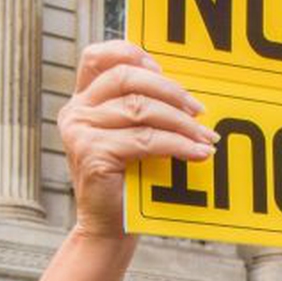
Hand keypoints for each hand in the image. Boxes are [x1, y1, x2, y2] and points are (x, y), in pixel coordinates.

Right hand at [55, 41, 217, 238]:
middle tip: (199, 110)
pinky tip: (198, 154)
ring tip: (206, 137)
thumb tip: (188, 93)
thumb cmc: (127, 180)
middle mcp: (76, 111)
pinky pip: (145, 140)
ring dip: (181, 122)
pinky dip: (178, 145)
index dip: (131, 53)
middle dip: (169, 90)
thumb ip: (142, 109)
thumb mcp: (131, 136)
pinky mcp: (92, 153)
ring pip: (140, 109)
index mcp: (82, 100)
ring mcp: (80, 131)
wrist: (109, 227)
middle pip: (125, 78)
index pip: (97, 56)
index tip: (162, 69)